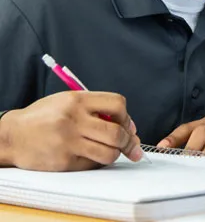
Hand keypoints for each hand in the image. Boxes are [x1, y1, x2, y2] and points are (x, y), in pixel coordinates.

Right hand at [1, 91, 142, 170]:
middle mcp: (74, 119)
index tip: (127, 124)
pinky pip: (92, 164)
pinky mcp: (64, 161)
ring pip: (108, 152)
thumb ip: (95, 107)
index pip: (117, 104)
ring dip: (116, 154)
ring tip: (114, 152)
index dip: (126, 116)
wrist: (12, 135)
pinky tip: (94, 156)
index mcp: (77, 100)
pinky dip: (99, 161)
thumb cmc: (43, 116)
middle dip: (128, 141)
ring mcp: (69, 142)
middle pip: (116, 132)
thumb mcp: (68, 100)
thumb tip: (127, 125)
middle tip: (131, 145)